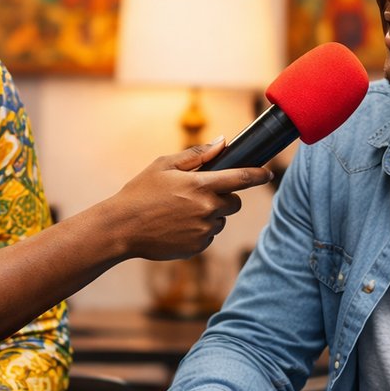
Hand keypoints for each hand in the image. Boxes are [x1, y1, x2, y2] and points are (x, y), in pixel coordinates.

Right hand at [101, 140, 272, 260]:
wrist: (122, 227)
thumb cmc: (141, 192)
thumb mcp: (164, 165)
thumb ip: (197, 154)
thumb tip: (223, 142)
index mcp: (201, 185)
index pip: (241, 178)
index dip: (258, 175)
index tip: (267, 173)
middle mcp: (207, 209)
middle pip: (234, 203)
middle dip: (225, 197)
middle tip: (200, 195)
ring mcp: (203, 231)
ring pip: (220, 220)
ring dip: (209, 215)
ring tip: (180, 212)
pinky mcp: (197, 247)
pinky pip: (208, 237)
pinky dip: (198, 231)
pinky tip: (176, 226)